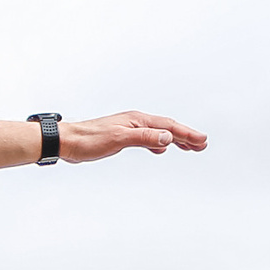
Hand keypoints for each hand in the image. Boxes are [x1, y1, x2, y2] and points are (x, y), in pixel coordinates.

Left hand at [61, 111, 207, 161]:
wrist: (67, 141)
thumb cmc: (89, 139)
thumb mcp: (119, 139)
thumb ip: (144, 138)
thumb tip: (168, 138)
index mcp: (137, 120)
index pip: (168, 127)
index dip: (186, 134)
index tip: (202, 141)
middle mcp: (135, 122)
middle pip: (167, 128)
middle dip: (186, 136)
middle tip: (202, 144)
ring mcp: (129, 129)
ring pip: (158, 133)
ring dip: (175, 140)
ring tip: (189, 147)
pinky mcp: (122, 137)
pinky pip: (147, 139)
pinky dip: (158, 144)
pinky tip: (161, 150)